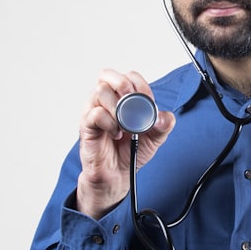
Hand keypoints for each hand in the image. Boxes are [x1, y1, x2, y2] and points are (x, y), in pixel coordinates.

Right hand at [75, 69, 175, 219]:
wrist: (118, 174)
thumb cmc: (132, 150)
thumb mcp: (156, 137)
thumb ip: (164, 124)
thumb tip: (163, 116)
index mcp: (122, 97)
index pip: (129, 77)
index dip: (141, 85)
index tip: (149, 102)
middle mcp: (106, 100)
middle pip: (107, 75)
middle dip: (124, 86)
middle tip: (133, 104)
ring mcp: (93, 110)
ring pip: (100, 91)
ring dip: (118, 107)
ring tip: (124, 126)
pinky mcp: (86, 125)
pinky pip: (95, 113)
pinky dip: (109, 122)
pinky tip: (115, 133)